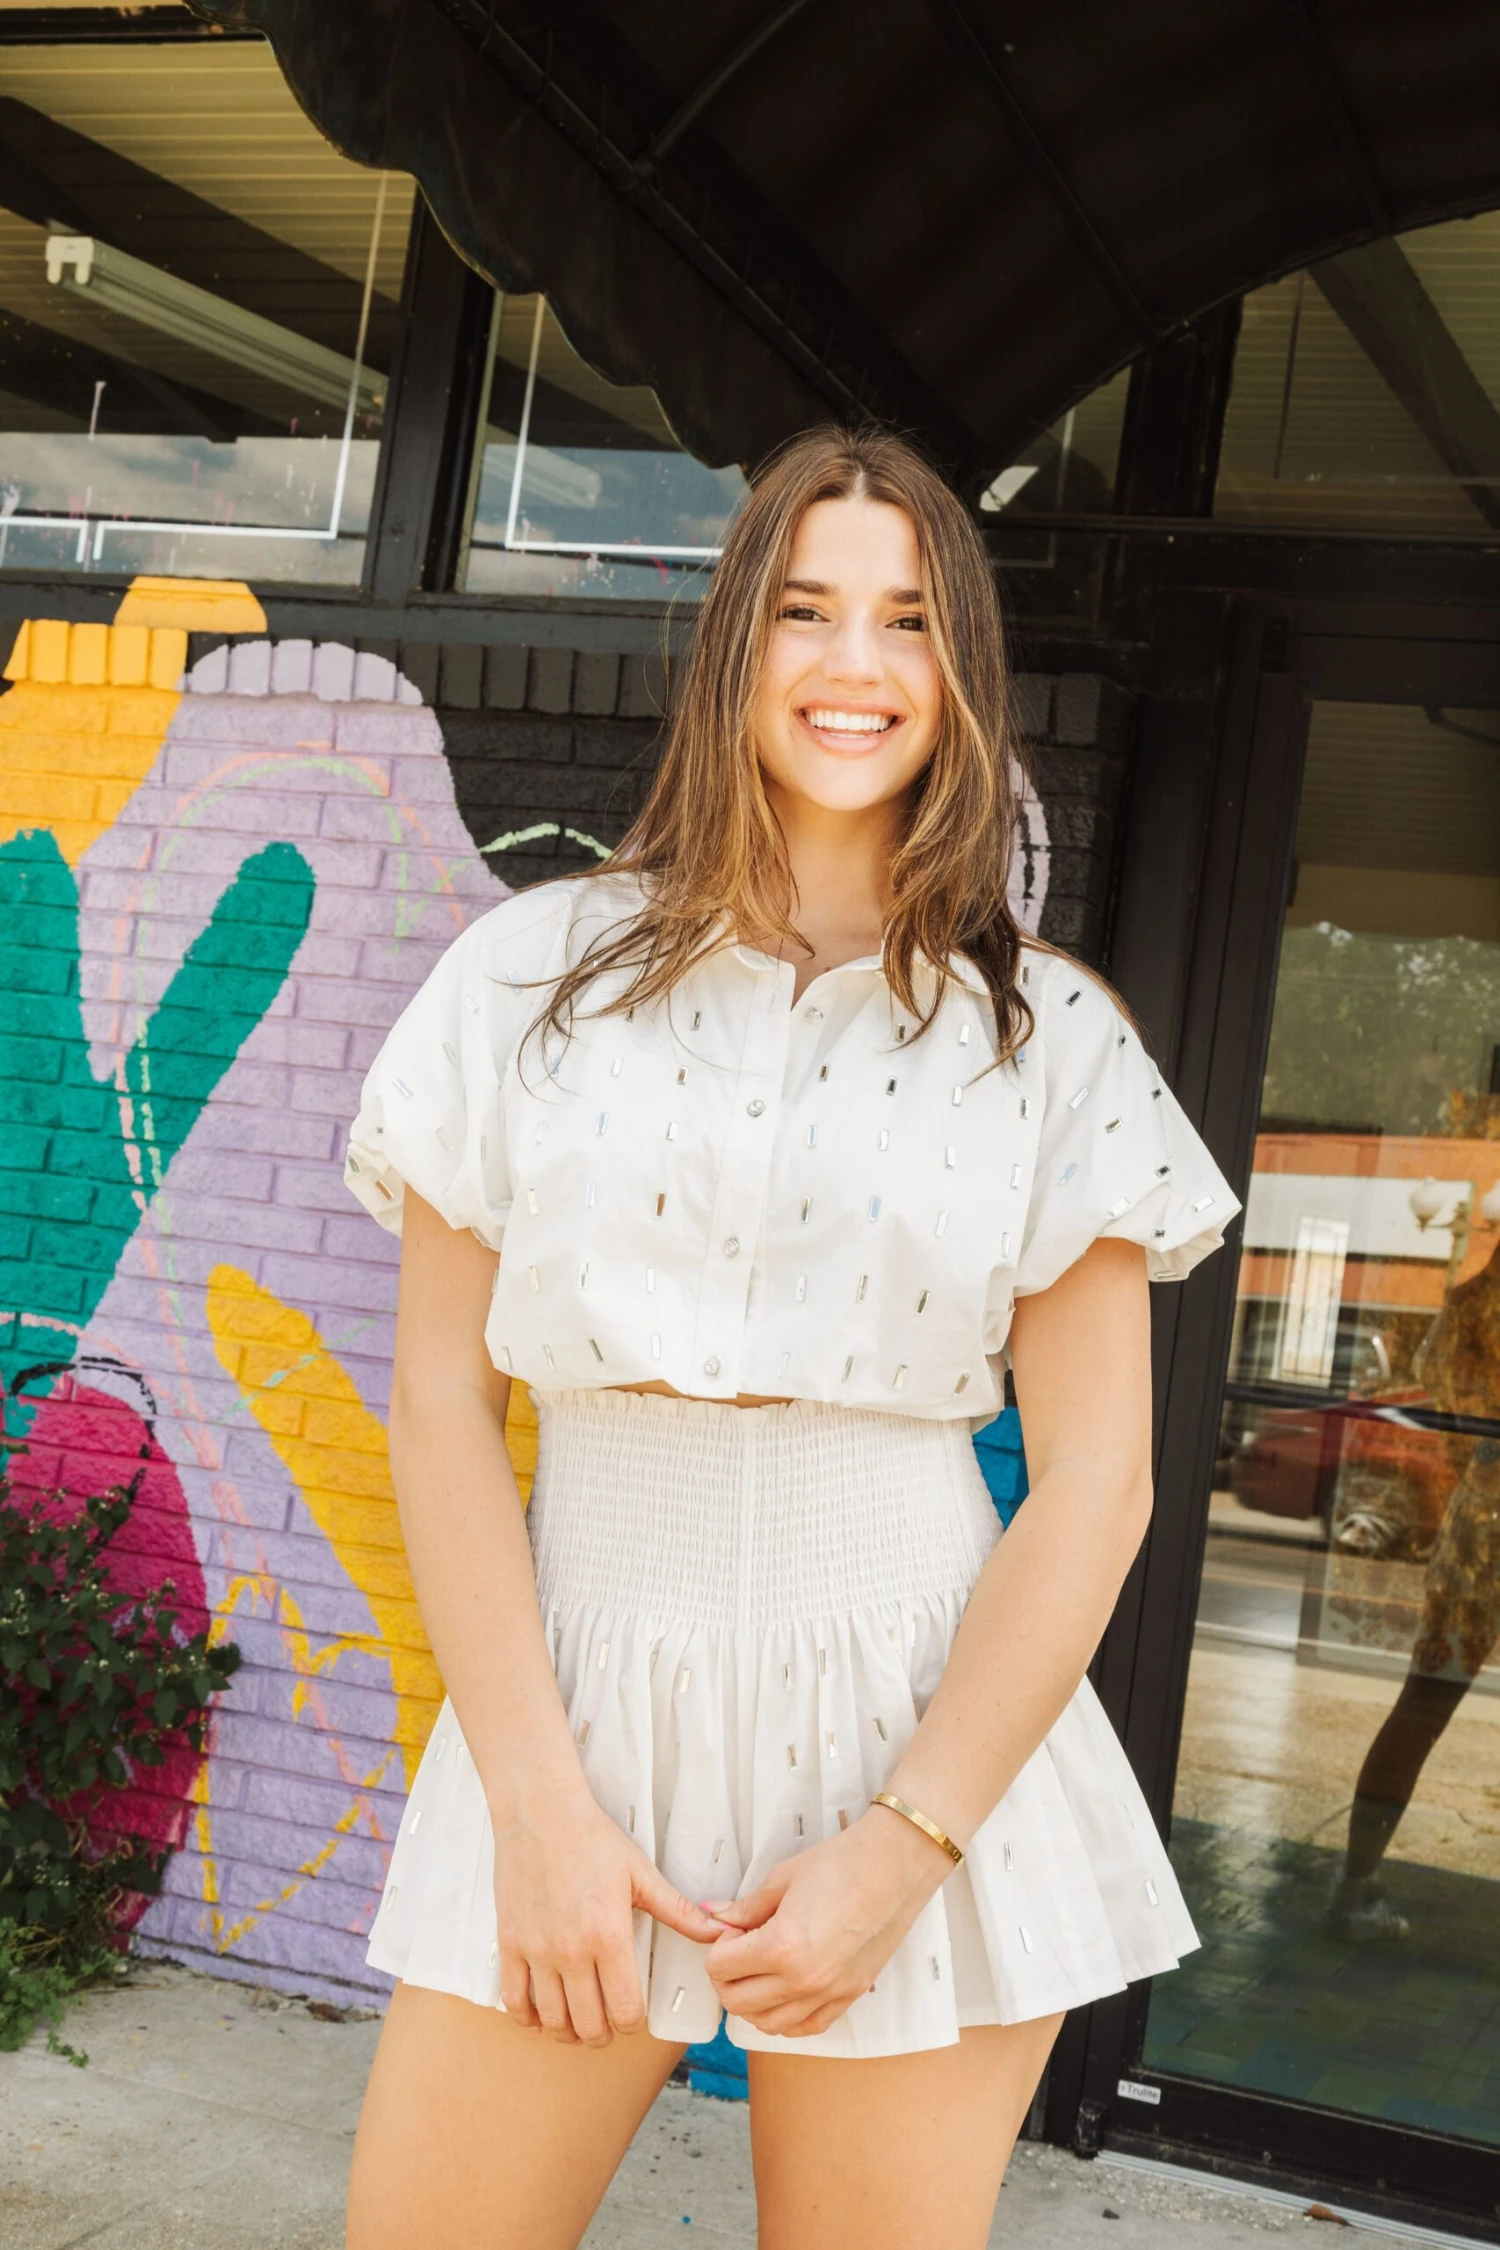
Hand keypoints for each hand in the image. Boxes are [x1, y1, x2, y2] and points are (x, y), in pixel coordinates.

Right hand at [492, 1784, 721, 2045]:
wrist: (541, 1813)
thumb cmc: (591, 1839)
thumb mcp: (642, 1875)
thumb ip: (680, 1911)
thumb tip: (719, 1931)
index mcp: (609, 1937)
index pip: (625, 2012)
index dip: (632, 2023)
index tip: (632, 2013)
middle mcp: (571, 1951)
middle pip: (589, 2026)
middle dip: (602, 2033)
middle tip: (606, 2024)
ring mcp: (537, 1951)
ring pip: (552, 2021)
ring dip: (567, 2030)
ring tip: (577, 2020)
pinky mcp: (510, 1943)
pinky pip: (513, 2001)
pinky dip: (528, 2016)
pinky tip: (540, 2009)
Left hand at [703, 1805, 950, 2038]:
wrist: (895, 1867)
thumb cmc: (841, 1864)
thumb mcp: (783, 1879)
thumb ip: (745, 1907)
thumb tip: (714, 1915)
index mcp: (782, 1947)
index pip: (721, 1968)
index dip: (719, 1946)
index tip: (732, 1930)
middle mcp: (803, 1980)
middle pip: (737, 2002)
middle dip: (726, 1976)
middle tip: (738, 1949)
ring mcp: (829, 1994)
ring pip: (767, 2024)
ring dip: (751, 2001)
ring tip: (758, 1970)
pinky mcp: (849, 1997)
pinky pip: (805, 2027)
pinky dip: (785, 2017)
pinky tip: (784, 1992)